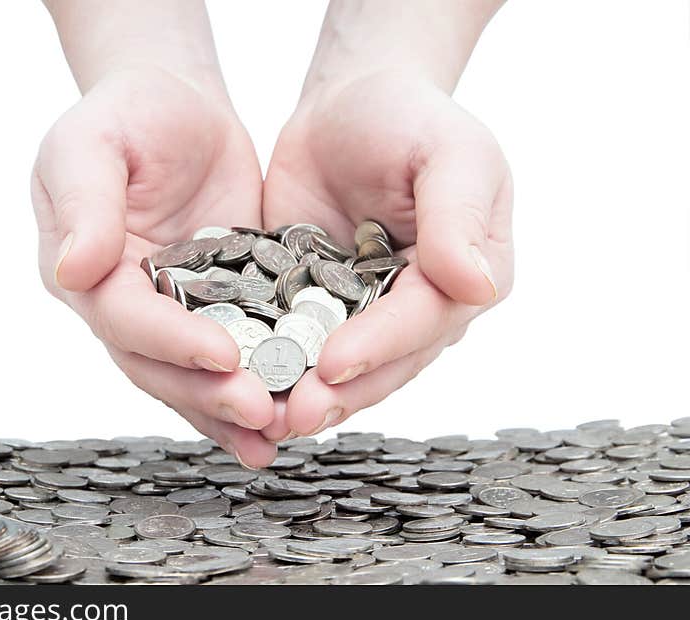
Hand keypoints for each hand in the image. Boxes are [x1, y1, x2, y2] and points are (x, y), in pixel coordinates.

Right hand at [31, 66, 276, 466]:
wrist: (175, 102)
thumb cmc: (126, 112)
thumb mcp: (91, 142)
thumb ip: (85, 202)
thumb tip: (73, 269)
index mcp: (86, 271)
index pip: (125, 318)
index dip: (171, 341)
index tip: (222, 354)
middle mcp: (125, 303)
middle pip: (160, 364)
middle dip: (208, 393)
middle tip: (260, 415)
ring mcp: (173, 309)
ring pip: (196, 373)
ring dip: (232, 410)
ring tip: (277, 439)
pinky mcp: (219, 303)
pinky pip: (237, 350)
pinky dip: (258, 381)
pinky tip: (288, 410)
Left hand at [263, 74, 513, 438]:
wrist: (349, 103)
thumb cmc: (407, 117)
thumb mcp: (448, 151)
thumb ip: (459, 215)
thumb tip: (476, 286)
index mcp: (464, 277)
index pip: (422, 321)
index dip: (380, 347)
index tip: (334, 365)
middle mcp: (418, 307)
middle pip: (382, 363)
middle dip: (339, 393)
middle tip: (293, 417)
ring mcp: (364, 312)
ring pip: (338, 367)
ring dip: (303, 392)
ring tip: (264, 418)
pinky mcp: (314, 305)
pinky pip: (294, 340)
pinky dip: (271, 362)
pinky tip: (240, 383)